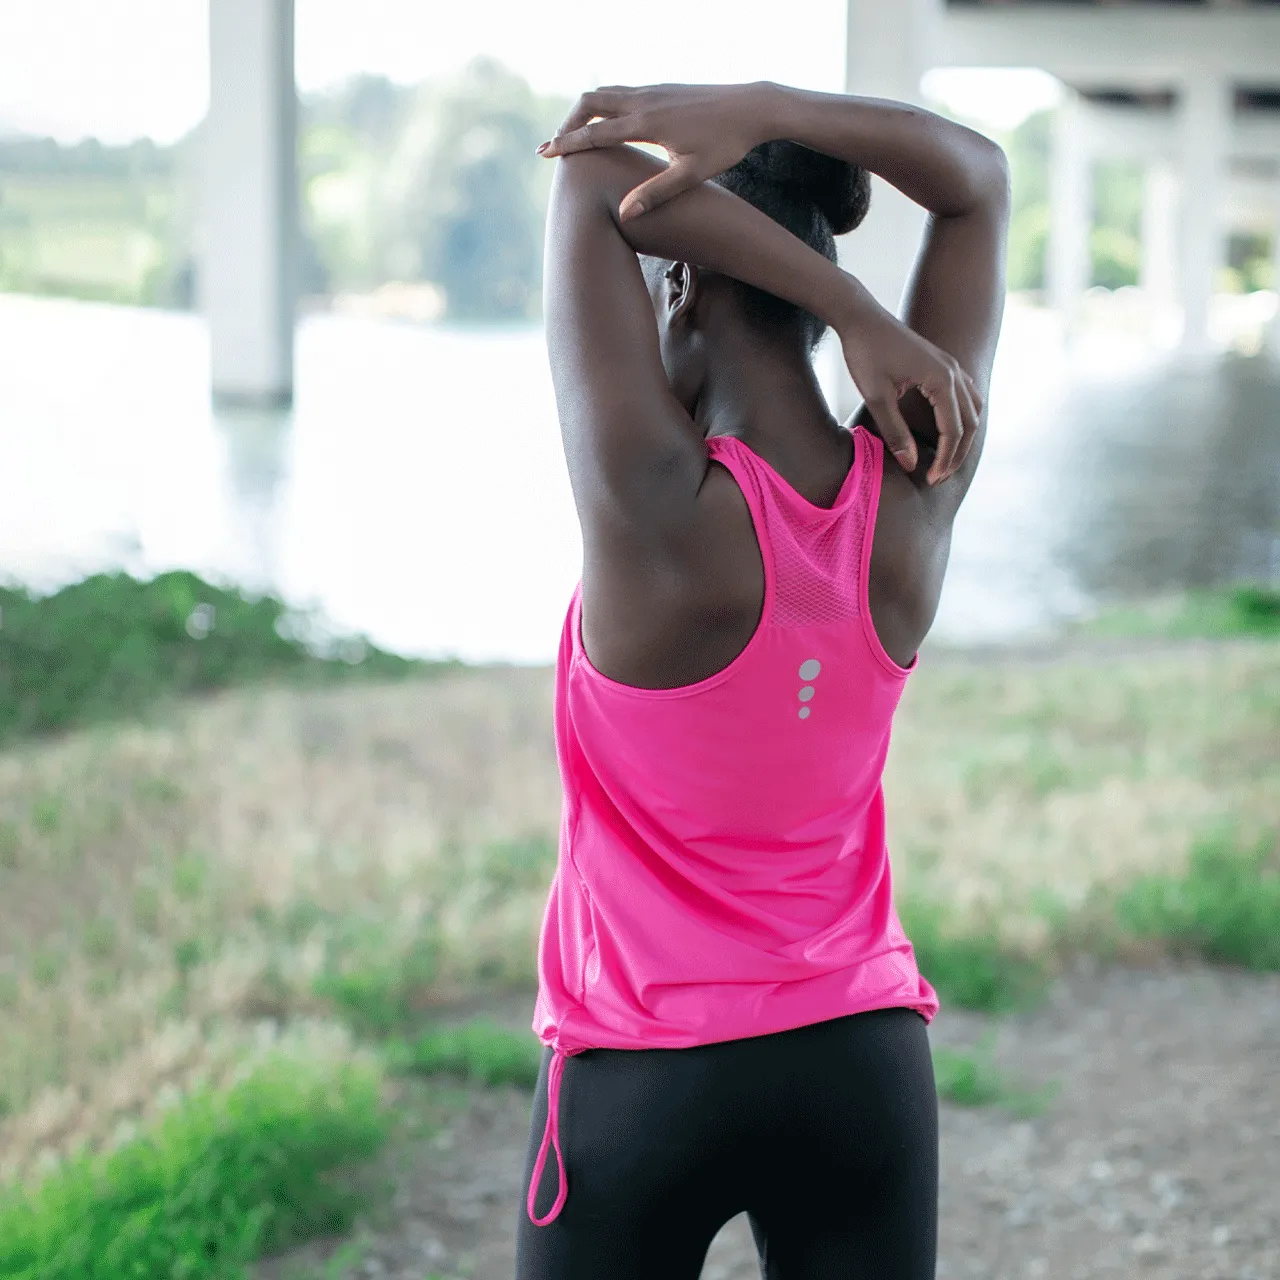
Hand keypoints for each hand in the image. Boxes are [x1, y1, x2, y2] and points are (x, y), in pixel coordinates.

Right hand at [537, 82, 774, 220]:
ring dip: (584, 112)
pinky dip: (603, 106)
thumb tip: (623, 213)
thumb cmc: (725, 144)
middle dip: (568, 124)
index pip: (595, 133)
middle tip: (553, 146)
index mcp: (646, 123)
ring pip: (605, 93)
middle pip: (590, 103)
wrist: (752, 107)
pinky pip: (621, 91)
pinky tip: (605, 123)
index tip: (544, 153)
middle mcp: (644, 100)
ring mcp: (653, 90)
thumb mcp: (691, 175)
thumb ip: (655, 193)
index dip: (567, 144)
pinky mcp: (662, 89)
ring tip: (573, 135)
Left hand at [839, 297, 982, 483]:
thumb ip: (895, 432)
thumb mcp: (876, 397)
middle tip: (939, 478)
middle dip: (956, 454)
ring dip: (963, 437)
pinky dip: (963, 418)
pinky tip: (948, 432)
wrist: (861, 317)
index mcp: (942, 379)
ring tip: (945, 461)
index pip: (953, 431)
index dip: (944, 460)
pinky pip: (965, 395)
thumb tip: (911, 465)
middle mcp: (954, 371)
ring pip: (972, 409)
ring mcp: (951, 365)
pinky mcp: (942, 363)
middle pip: (970, 422)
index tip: (930, 481)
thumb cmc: (865, 354)